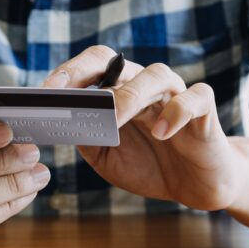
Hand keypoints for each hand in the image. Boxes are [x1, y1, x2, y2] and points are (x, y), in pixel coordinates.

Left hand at [43, 46, 243, 209]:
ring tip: (113, 117)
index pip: (93, 67)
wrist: (195, 185)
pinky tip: (161, 132)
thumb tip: (60, 123)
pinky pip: (195, 98)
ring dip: (130, 95)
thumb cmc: (149, 166)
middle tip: (66, 91)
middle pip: (117, 62)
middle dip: (88, 72)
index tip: (43, 91)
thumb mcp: (108, 157)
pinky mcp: (204, 111)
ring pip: (155, 75)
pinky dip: (176, 111)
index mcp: (120, 92)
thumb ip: (87, 138)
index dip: (68, 73)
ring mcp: (177, 94)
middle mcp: (146, 86)